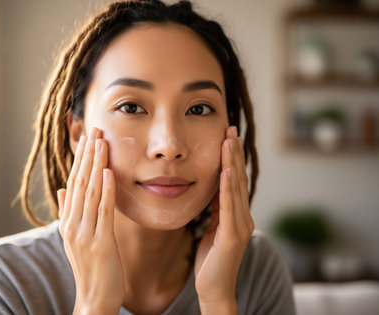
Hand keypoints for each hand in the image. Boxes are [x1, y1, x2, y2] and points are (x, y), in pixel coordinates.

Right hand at [57, 127, 123, 314]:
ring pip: (90, 192)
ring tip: (101, 142)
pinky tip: (109, 172)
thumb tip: (63, 188)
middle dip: (88, 155)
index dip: (81, 159)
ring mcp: (84, 233)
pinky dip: (106, 190)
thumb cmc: (90, 267)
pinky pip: (103, 211)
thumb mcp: (75, 237)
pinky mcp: (100, 243)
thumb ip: (68, 211)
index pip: (74, 182)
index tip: (88, 138)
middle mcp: (72, 224)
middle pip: (80, 182)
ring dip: (96, 165)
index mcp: (68, 221)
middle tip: (95, 129)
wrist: (94, 299)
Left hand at [194, 126, 253, 311]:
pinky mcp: (233, 236)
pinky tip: (227, 171)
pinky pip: (229, 207)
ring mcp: (240, 226)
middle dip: (234, 153)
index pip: (234, 180)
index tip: (227, 135)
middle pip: (238, 179)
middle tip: (230, 128)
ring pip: (236, 188)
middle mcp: (243, 217)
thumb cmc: (210, 259)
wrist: (214, 288)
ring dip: (233, 163)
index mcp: (237, 214)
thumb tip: (213, 189)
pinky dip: (228, 188)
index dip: (232, 157)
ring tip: (229, 140)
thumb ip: (216, 210)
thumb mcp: (212, 228)